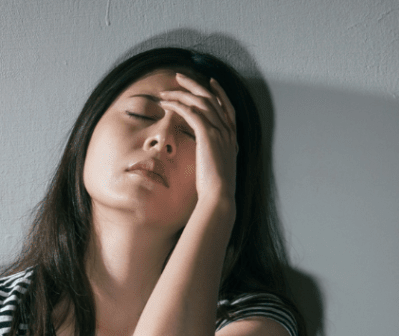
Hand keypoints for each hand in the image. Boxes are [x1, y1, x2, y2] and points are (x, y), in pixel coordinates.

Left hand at [158, 73, 237, 210]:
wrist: (220, 196)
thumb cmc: (216, 189)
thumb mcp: (218, 168)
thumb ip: (215, 157)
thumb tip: (208, 158)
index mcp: (232, 137)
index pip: (227, 107)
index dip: (218, 92)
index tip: (209, 81)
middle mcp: (227, 130)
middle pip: (211, 98)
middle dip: (195, 85)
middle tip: (179, 77)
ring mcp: (219, 130)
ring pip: (200, 102)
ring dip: (181, 93)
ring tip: (166, 90)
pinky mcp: (207, 134)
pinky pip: (191, 112)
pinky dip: (178, 105)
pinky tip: (167, 103)